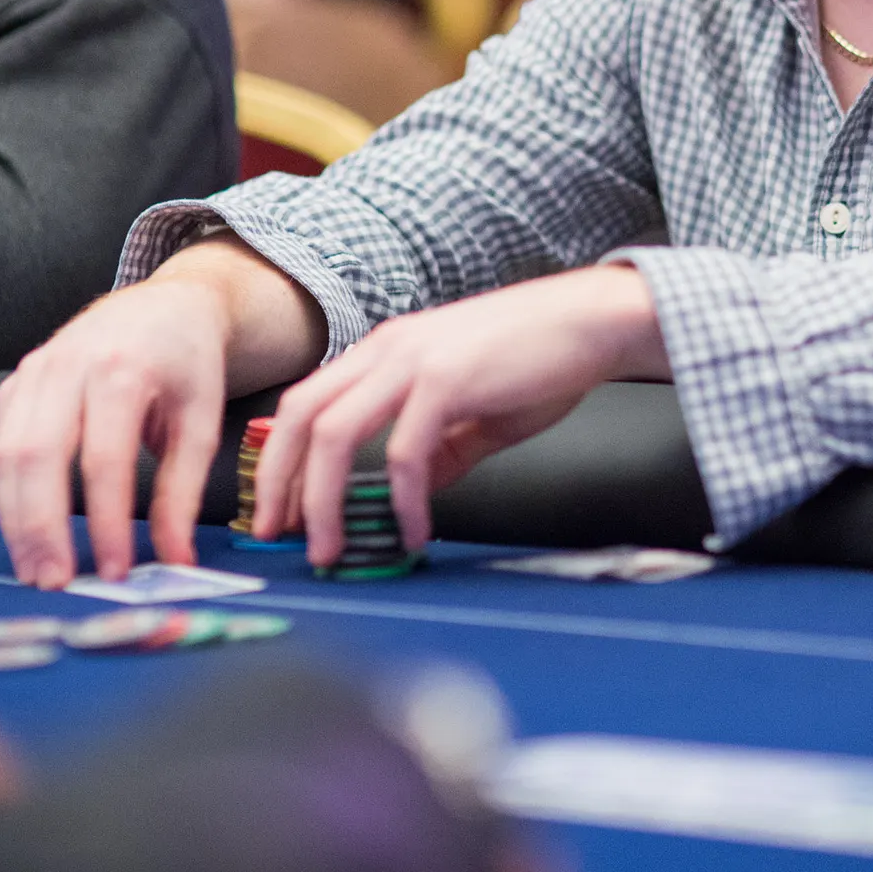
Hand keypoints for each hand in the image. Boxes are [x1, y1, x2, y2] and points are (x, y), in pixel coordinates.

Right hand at [0, 281, 229, 588]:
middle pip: (39, 456)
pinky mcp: (19, 382)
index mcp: (122, 369)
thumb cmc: (188, 363)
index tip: (114, 572)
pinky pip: (2, 443)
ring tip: (38, 570)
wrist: (168, 305)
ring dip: (18, 519)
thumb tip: (176, 560)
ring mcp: (36, 371)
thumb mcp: (202, 421)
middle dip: (43, 528)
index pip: (104, 459)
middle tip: (57, 583)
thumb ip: (183, 492)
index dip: (106, 522)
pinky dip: (10, 493)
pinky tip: (28, 531)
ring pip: (8, 454)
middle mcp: (69, 365)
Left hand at [252, 266, 666, 566]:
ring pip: (335, 434)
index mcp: (385, 352)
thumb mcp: (474, 408)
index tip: (279, 509)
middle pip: (302, 417)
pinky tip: (415, 531)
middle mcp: (386, 350)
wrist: (594, 321)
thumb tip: (415, 491)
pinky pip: (404, 453)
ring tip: (330, 550)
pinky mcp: (447, 380)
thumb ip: (440, 447)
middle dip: (279, 482)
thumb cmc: (540, 358)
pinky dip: (401, 501)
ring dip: (322, 500)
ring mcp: (413, 361)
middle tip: (278, 536)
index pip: (307, 403)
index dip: (282, 458)